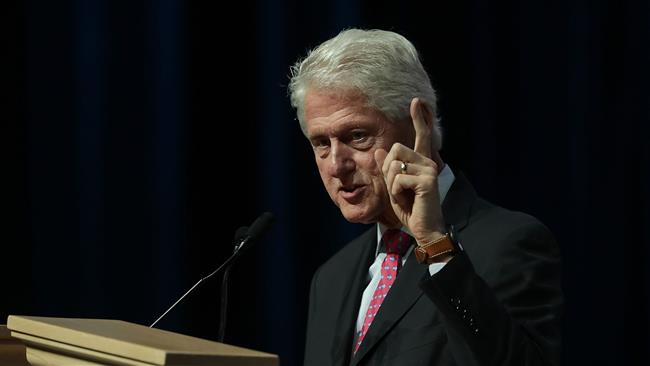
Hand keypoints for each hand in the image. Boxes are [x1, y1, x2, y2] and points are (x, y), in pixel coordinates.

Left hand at [374, 98, 445, 245]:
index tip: (416, 101)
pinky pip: (398, 179)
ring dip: (392, 184)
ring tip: (404, 196)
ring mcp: (429, 170)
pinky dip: (396, 193)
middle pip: (395, 150)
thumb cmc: (410, 209)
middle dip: (388, 171)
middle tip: (399, 189)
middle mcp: (428, 162)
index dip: (419, 118)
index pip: (421, 136)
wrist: (424, 229)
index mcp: (422, 162)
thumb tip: (380, 150)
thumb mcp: (393, 187)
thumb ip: (388, 169)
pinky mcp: (427, 180)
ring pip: (394, 164)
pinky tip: (409, 200)